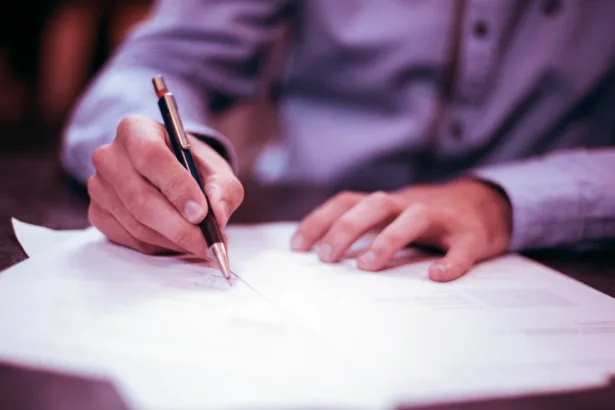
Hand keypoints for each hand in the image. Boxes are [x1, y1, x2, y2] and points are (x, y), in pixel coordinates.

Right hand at [87, 115, 243, 255]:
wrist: (169, 174)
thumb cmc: (192, 167)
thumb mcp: (216, 169)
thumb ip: (223, 188)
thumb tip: (218, 214)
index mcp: (136, 130)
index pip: (151, 157)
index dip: (177, 187)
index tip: (201, 213)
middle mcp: (110, 156)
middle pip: (140, 198)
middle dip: (179, 226)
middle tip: (207, 243)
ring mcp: (99, 186)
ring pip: (137, 223)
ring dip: (173, 240)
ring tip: (201, 244)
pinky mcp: (98, 213)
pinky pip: (130, 238)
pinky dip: (159, 246)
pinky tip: (178, 241)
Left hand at [291, 179, 511, 280]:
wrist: (486, 203)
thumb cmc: (428, 218)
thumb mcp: (393, 217)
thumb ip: (366, 229)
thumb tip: (323, 254)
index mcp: (387, 203)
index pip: (347, 202)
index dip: (320, 220)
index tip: (297, 246)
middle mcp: (410, 204)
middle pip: (375, 205)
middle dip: (346, 228)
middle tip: (326, 258)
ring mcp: (441, 218)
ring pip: (413, 218)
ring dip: (388, 239)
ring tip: (367, 266)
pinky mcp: (471, 235)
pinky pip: (462, 246)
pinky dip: (451, 261)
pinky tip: (437, 276)